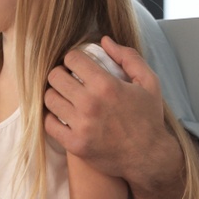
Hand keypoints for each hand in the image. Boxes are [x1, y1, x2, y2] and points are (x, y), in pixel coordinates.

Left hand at [43, 36, 180, 185]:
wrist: (149, 158)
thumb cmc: (149, 118)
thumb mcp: (149, 82)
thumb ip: (128, 57)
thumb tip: (104, 40)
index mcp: (106, 86)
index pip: (72, 59)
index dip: (72, 58)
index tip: (76, 64)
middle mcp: (90, 104)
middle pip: (55, 77)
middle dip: (60, 74)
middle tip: (67, 79)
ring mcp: (81, 126)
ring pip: (49, 99)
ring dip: (54, 94)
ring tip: (63, 96)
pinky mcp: (75, 145)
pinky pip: (49, 124)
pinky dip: (52, 117)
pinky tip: (61, 115)